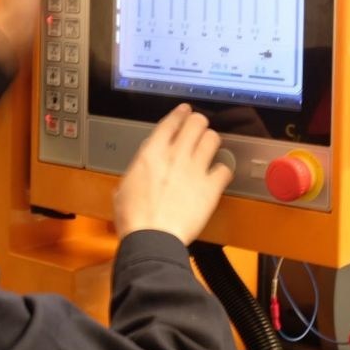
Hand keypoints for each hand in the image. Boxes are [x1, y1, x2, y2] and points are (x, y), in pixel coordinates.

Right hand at [113, 104, 232, 244]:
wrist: (151, 238)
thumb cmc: (134, 217)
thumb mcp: (124, 186)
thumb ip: (138, 172)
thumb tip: (140, 173)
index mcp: (151, 153)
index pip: (170, 122)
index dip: (180, 113)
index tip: (184, 111)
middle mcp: (175, 156)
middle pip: (195, 124)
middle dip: (198, 123)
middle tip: (199, 126)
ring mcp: (195, 170)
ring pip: (212, 139)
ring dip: (211, 141)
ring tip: (209, 146)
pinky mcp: (210, 188)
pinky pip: (224, 169)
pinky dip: (222, 170)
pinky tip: (218, 175)